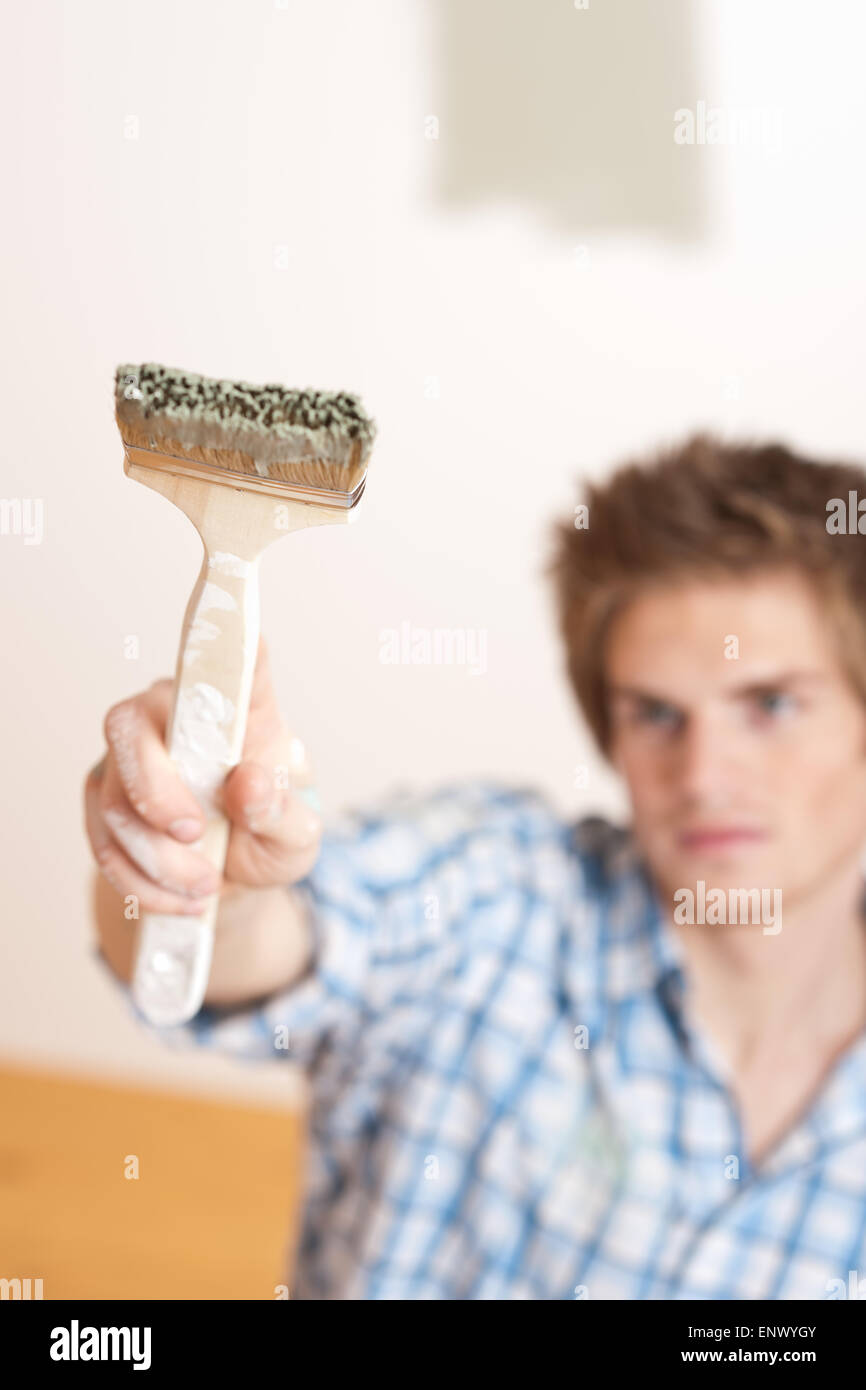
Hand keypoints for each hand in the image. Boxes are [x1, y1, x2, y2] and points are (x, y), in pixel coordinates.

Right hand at [84, 639, 321, 915]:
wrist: (228, 885)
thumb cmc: (268, 836)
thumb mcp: (298, 836)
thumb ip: (283, 812)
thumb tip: (249, 785)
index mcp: (240, 707)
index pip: (235, 656)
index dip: (231, 635)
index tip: (236, 625)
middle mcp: (176, 714)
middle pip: (131, 721)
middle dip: (156, 788)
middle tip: (195, 833)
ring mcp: (131, 755)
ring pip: (112, 793)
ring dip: (157, 854)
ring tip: (206, 885)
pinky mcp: (102, 798)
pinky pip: (101, 837)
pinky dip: (140, 879)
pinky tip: (179, 898)